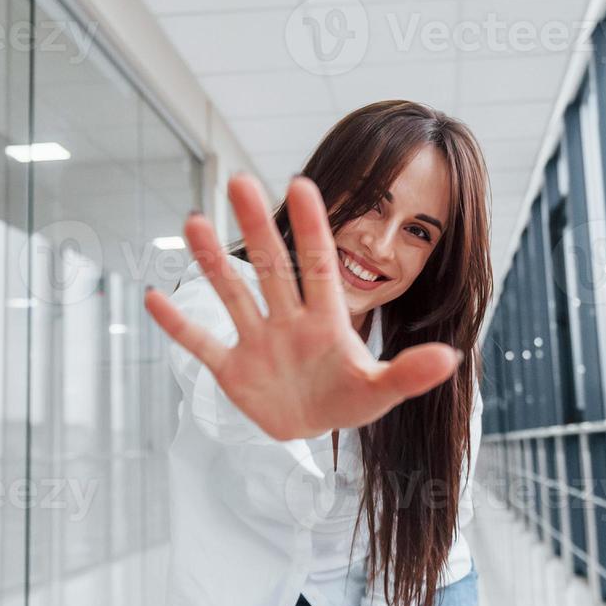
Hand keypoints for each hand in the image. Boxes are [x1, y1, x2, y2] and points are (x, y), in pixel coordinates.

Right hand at [144, 173, 461, 440]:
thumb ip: (410, 373)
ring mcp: (257, 341)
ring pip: (232, 293)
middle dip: (257, 225)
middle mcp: (288, 319)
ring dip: (212, 261)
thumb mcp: (382, 391)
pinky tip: (153, 297)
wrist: (314, 426)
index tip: (301, 183)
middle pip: (270, 266)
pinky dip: (178, 325)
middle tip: (239, 179)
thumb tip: (451, 359)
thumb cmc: (350, 399)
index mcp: (326, 319)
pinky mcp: (232, 369)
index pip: (317, 263)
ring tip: (192, 222)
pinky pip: (201, 343)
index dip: (312, 226)